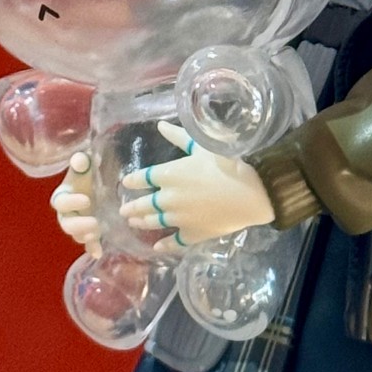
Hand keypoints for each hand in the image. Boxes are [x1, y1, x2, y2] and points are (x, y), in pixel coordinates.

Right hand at [50, 151, 99, 257]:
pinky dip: (92, 248)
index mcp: (63, 195)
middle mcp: (66, 212)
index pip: (61, 202)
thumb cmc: (87, 172)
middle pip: (66, 223)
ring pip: (76, 234)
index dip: (72, 202)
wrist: (95, 181)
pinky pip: (87, 243)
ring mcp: (77, 224)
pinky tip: (98, 252)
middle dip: (78, 225)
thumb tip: (81, 160)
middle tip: (94, 222)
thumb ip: (81, 161)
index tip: (87, 199)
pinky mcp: (87, 232)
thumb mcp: (85, 164)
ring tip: (96, 235)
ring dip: (84, 236)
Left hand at [119, 122, 274, 250]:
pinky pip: (173, 242)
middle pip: (145, 204)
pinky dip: (164, 244)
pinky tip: (157, 246)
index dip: (133, 181)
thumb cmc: (225, 164)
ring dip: (142, 223)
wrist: (248, 194)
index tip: (126, 183)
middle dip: (132, 207)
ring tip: (134, 223)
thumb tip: (159, 125)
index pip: (143, 178)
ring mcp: (179, 219)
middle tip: (124, 210)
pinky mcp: (191, 234)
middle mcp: (168, 198)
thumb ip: (178, 137)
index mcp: (169, 174)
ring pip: (155, 222)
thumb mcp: (201, 145)